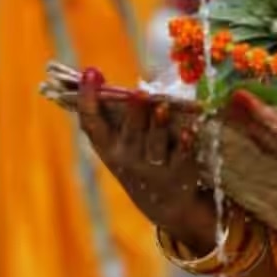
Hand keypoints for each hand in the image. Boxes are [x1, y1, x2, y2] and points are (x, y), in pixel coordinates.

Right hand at [77, 69, 217, 252]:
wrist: (163, 205)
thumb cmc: (136, 160)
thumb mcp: (118, 145)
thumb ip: (112, 116)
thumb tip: (98, 75)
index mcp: (108, 148)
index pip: (92, 124)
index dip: (88, 99)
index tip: (90, 72)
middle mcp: (128, 158)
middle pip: (130, 133)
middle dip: (133, 113)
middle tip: (136, 92)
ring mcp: (153, 167)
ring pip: (155, 144)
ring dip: (158, 125)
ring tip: (161, 106)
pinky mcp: (179, 172)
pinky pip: (181, 156)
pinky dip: (184, 144)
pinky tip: (188, 131)